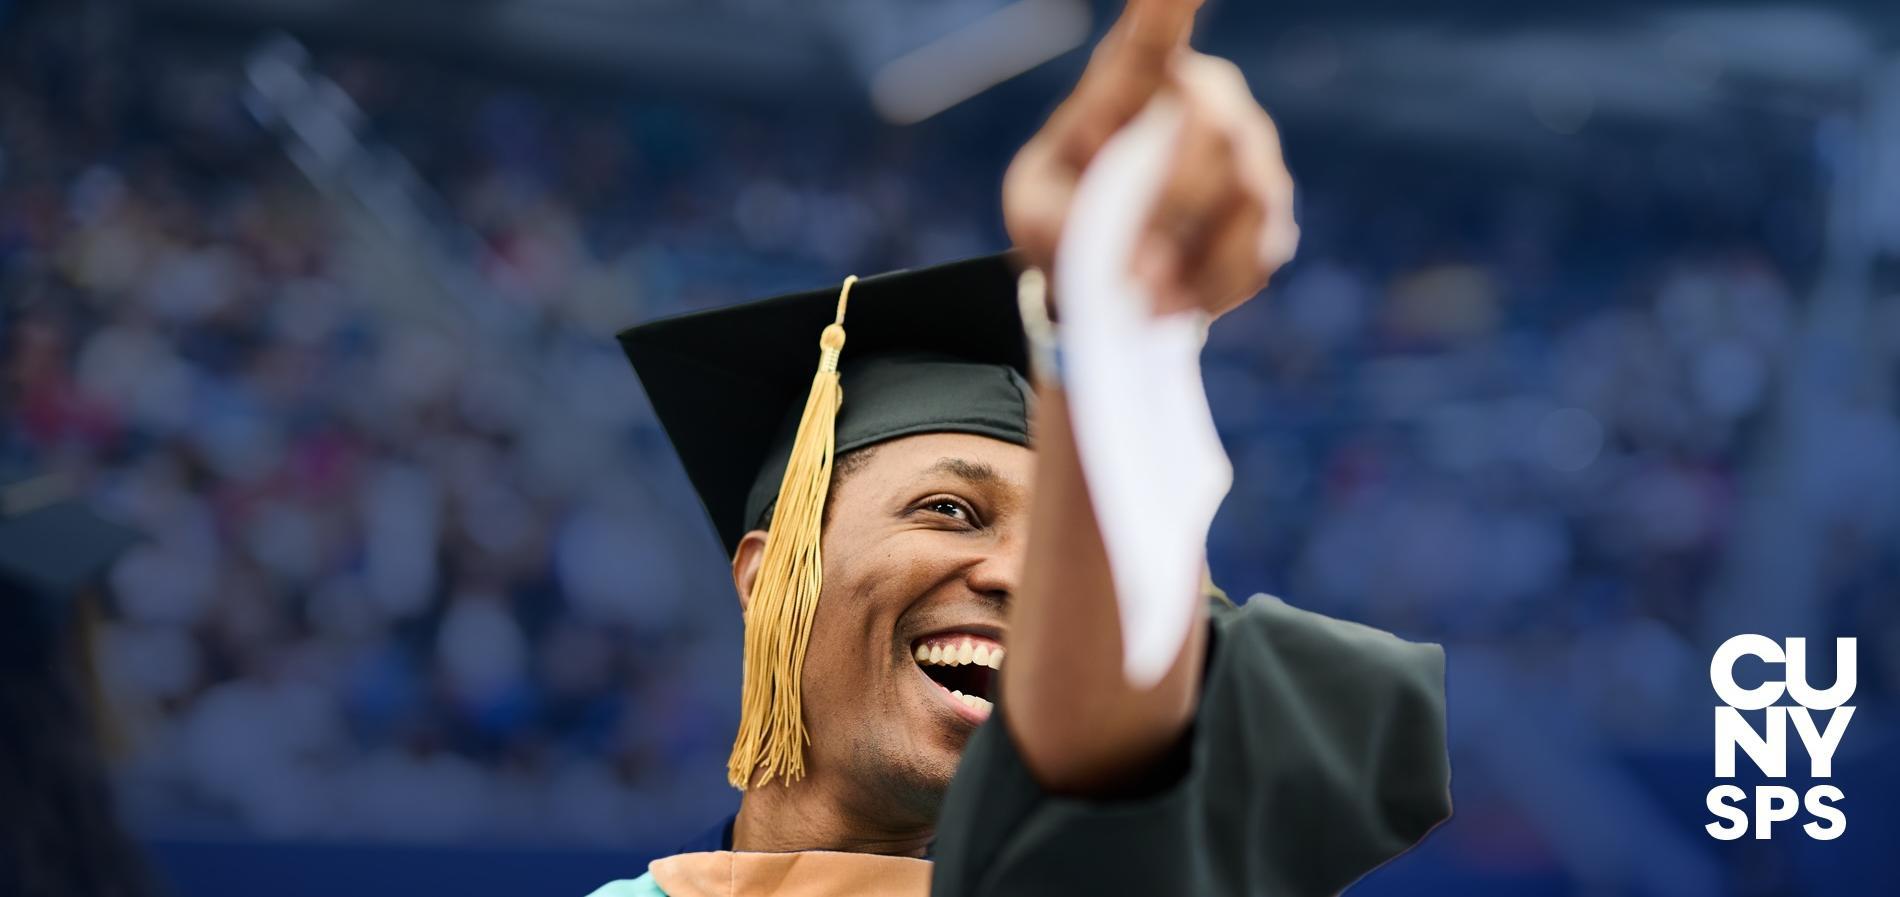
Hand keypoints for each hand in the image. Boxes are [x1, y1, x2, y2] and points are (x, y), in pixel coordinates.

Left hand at [1002, 0, 1296, 317]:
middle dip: (1174, 207)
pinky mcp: (1270, 212)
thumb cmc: (1063, 217)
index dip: (1170, 2)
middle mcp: (1203, 95)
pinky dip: (1212, 286)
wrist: (1103, 276)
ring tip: (1144, 291)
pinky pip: (1260, 249)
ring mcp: (1249, 150)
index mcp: (1130, 79)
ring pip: (1248, 193)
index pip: (1154, 29)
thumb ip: (1076, 218)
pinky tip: (1175, 296)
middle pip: (1215, 129)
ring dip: (1192, 254)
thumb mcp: (1036, 208)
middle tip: (1131, 272)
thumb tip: (1148, 258)